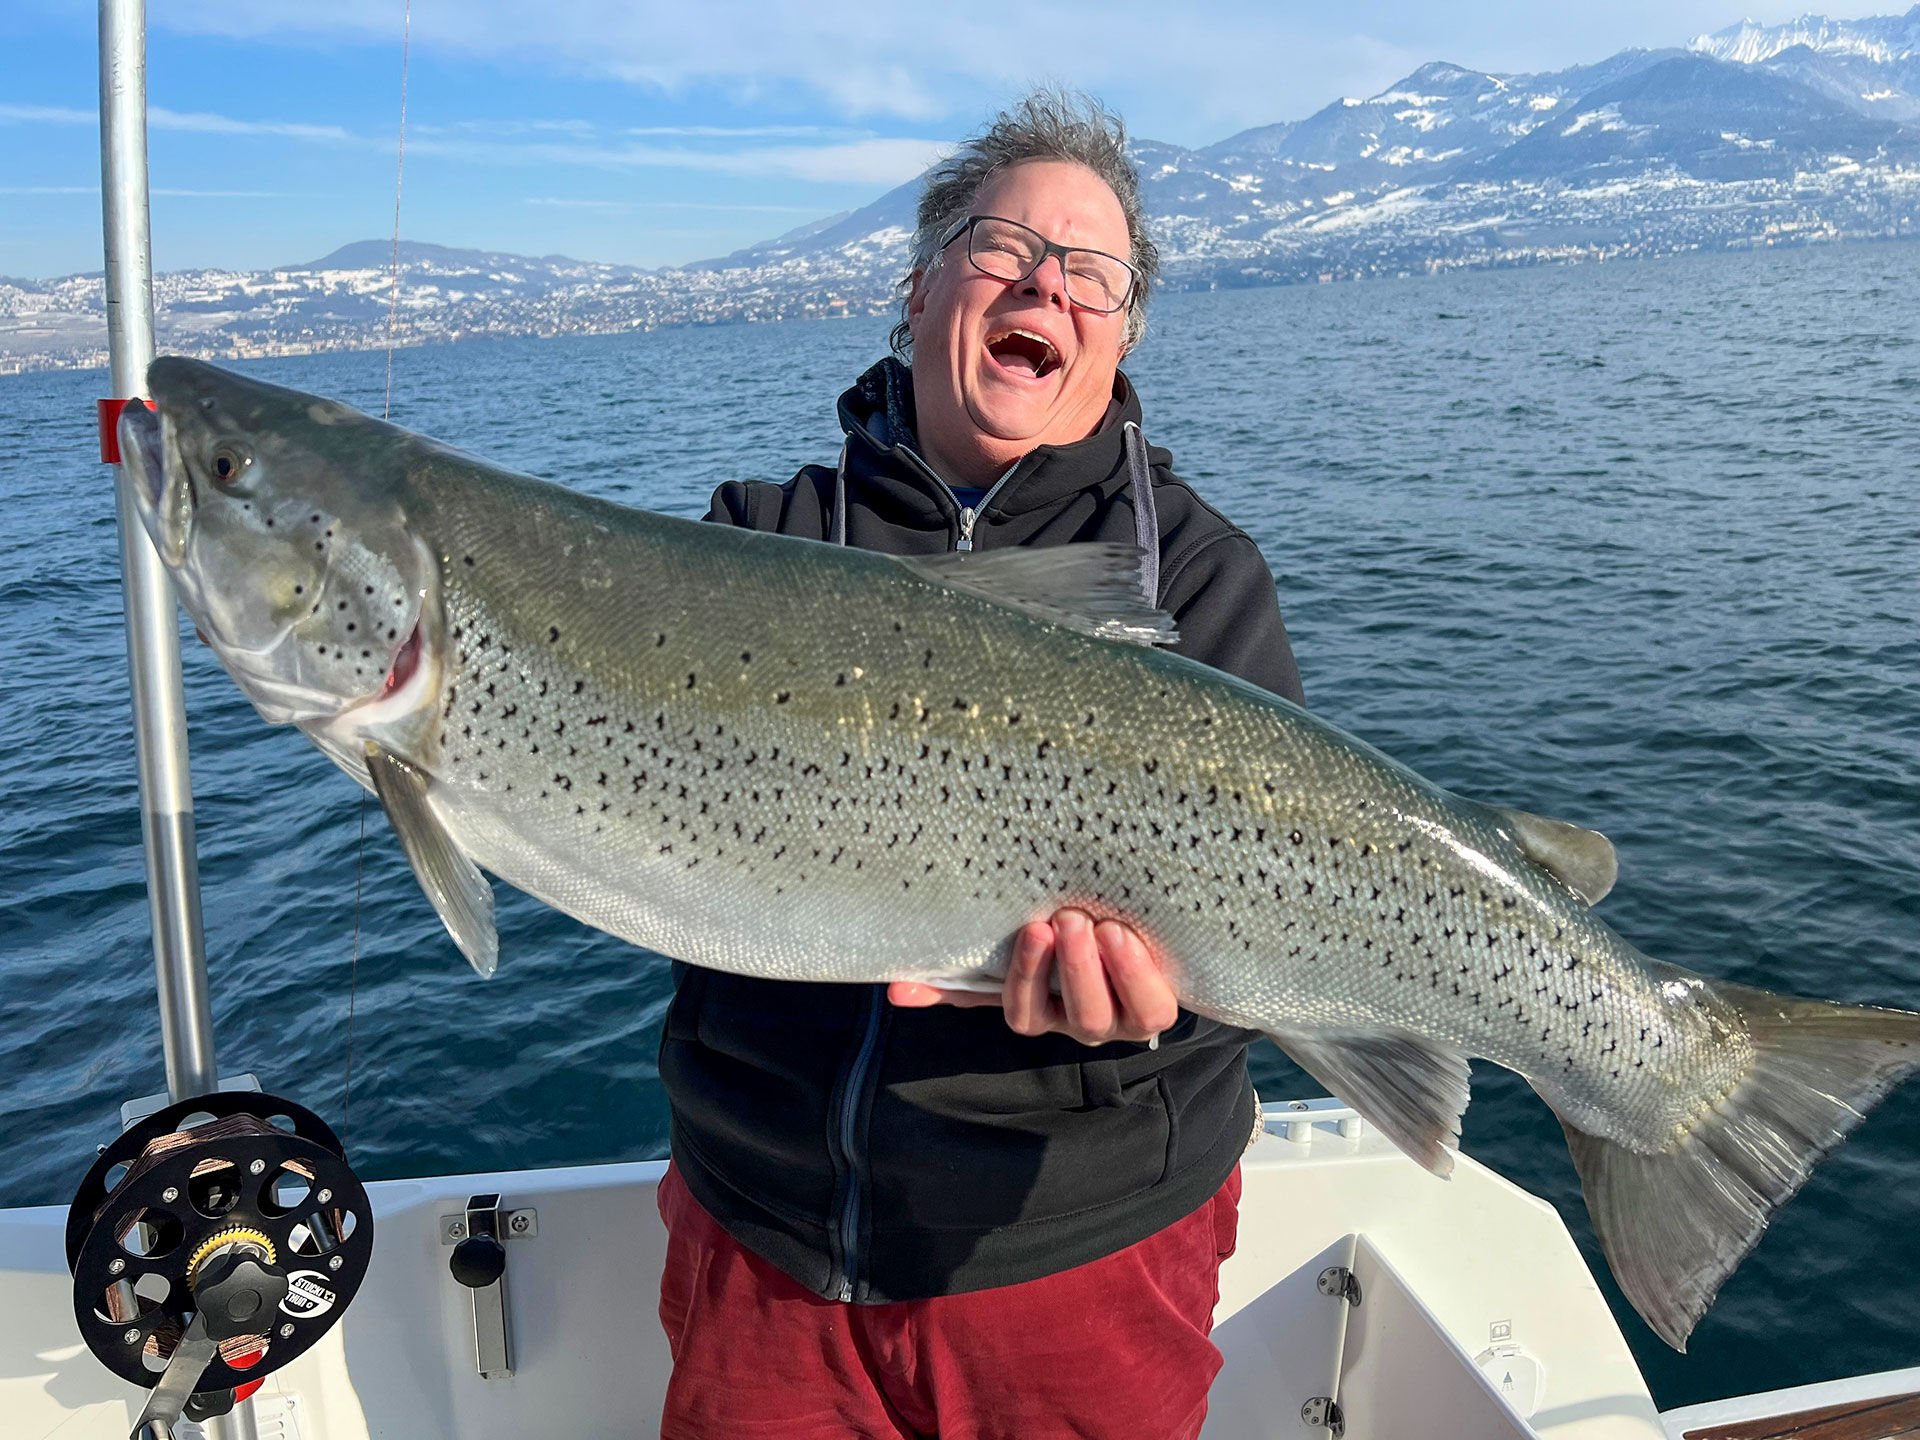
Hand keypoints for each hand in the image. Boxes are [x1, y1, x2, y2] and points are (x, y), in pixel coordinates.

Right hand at [889, 908, 1177, 1046]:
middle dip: (1072, 969)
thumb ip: (959, 980)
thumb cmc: (1057, 951)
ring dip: (1109, 969)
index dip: (1028, 978)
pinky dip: (1142, 971)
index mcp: (1042, 1015)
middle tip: (1066, 918)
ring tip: (1101, 924)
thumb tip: (894, 991)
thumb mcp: (1009, 963)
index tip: (1031, 930)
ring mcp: (1124, 1022)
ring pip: (1116, 1015)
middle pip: (1077, 1016)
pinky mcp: (1159, 1009)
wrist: (1134, 950)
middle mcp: (1083, 1025)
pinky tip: (1130, 935)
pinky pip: (1155, 1004)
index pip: (1024, 1013)